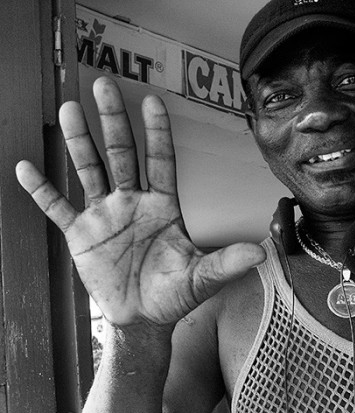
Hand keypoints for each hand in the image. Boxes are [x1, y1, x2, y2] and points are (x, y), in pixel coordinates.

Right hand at [16, 76, 265, 325]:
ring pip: (89, 169)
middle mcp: (133, 202)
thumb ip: (225, 264)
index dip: (157, 132)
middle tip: (103, 83)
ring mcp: (105, 215)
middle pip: (122, 153)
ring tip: (70, 110)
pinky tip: (27, 167)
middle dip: (113, 119)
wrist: (142, 319)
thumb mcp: (201, 279)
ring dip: (79, 141)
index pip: (161, 161)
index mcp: (163, 206)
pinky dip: (41, 189)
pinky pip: (58, 206)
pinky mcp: (81, 233)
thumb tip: (260, 252)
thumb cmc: (174, 295)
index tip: (153, 100)